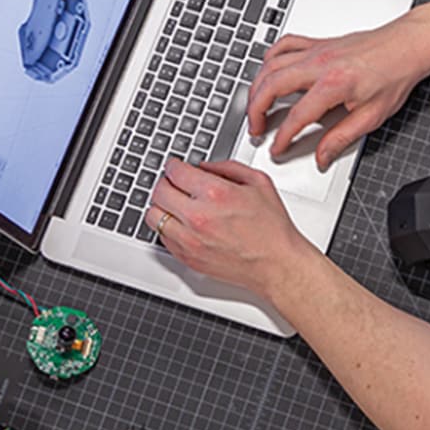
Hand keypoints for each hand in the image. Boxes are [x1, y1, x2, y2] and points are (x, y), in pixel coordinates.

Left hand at [144, 158, 313, 300]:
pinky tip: (181, 224)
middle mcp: (198, 217)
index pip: (176, 172)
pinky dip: (167, 227)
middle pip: (159, 191)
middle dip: (166, 183)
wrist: (276, 264)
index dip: (173, 165)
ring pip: (153, 215)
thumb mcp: (259, 184)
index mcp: (216, 194)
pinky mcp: (187, 257)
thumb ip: (228, 168)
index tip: (174, 166)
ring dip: (161, 206)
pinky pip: (161, 237)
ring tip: (174, 204)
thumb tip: (205, 166)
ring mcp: (190, 240)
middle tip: (173, 183)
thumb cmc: (272, 229)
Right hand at [246, 14, 429, 169]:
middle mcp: (320, 64)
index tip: (277, 148)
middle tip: (255, 128)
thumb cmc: (395, 75)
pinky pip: (283, 45)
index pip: (297, 116)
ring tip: (256, 106)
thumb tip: (323, 156)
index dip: (282, 136)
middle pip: (271, 85)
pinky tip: (268, 71)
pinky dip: (269, 58)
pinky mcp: (318, 42)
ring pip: (271, 65)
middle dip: (256, 110)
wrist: (408, 45)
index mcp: (334, 85)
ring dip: (257, 86)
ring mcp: (316, 50)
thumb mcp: (372, 116)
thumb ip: (342, 138)